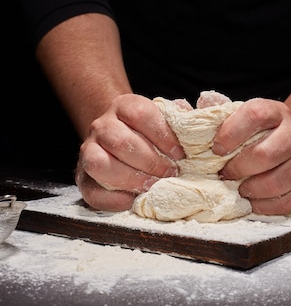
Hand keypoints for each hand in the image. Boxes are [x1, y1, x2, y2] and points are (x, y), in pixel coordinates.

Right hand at [75, 94, 184, 210]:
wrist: (120, 137)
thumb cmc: (150, 131)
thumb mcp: (165, 118)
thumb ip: (179, 119)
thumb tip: (194, 124)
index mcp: (124, 105)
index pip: (140, 114)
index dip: (163, 135)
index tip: (180, 153)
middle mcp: (101, 125)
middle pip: (120, 141)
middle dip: (150, 162)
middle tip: (170, 173)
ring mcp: (88, 150)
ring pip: (99, 164)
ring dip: (131, 179)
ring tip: (153, 185)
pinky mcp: (82, 177)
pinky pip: (91, 191)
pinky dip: (114, 200)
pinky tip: (134, 199)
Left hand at [214, 98, 290, 214]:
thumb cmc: (259, 135)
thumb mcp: (241, 119)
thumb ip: (217, 119)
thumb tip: (186, 120)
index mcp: (276, 111)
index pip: (255, 114)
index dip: (232, 132)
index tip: (216, 149)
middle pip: (265, 154)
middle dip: (239, 170)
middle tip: (226, 176)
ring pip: (277, 182)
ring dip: (252, 191)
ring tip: (241, 190)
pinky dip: (269, 207)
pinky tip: (257, 202)